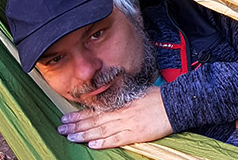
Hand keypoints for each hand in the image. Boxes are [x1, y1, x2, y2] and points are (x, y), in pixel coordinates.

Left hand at [57, 86, 172, 148]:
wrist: (176, 103)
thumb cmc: (160, 97)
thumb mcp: (139, 93)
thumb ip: (125, 100)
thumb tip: (112, 102)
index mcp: (122, 104)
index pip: (97, 110)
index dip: (80, 114)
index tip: (66, 116)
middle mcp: (122, 113)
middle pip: (95, 120)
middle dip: (77, 125)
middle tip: (61, 128)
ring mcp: (128, 123)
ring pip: (101, 129)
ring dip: (84, 134)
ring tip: (70, 136)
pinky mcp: (136, 133)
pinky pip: (117, 139)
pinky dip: (104, 142)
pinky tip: (92, 144)